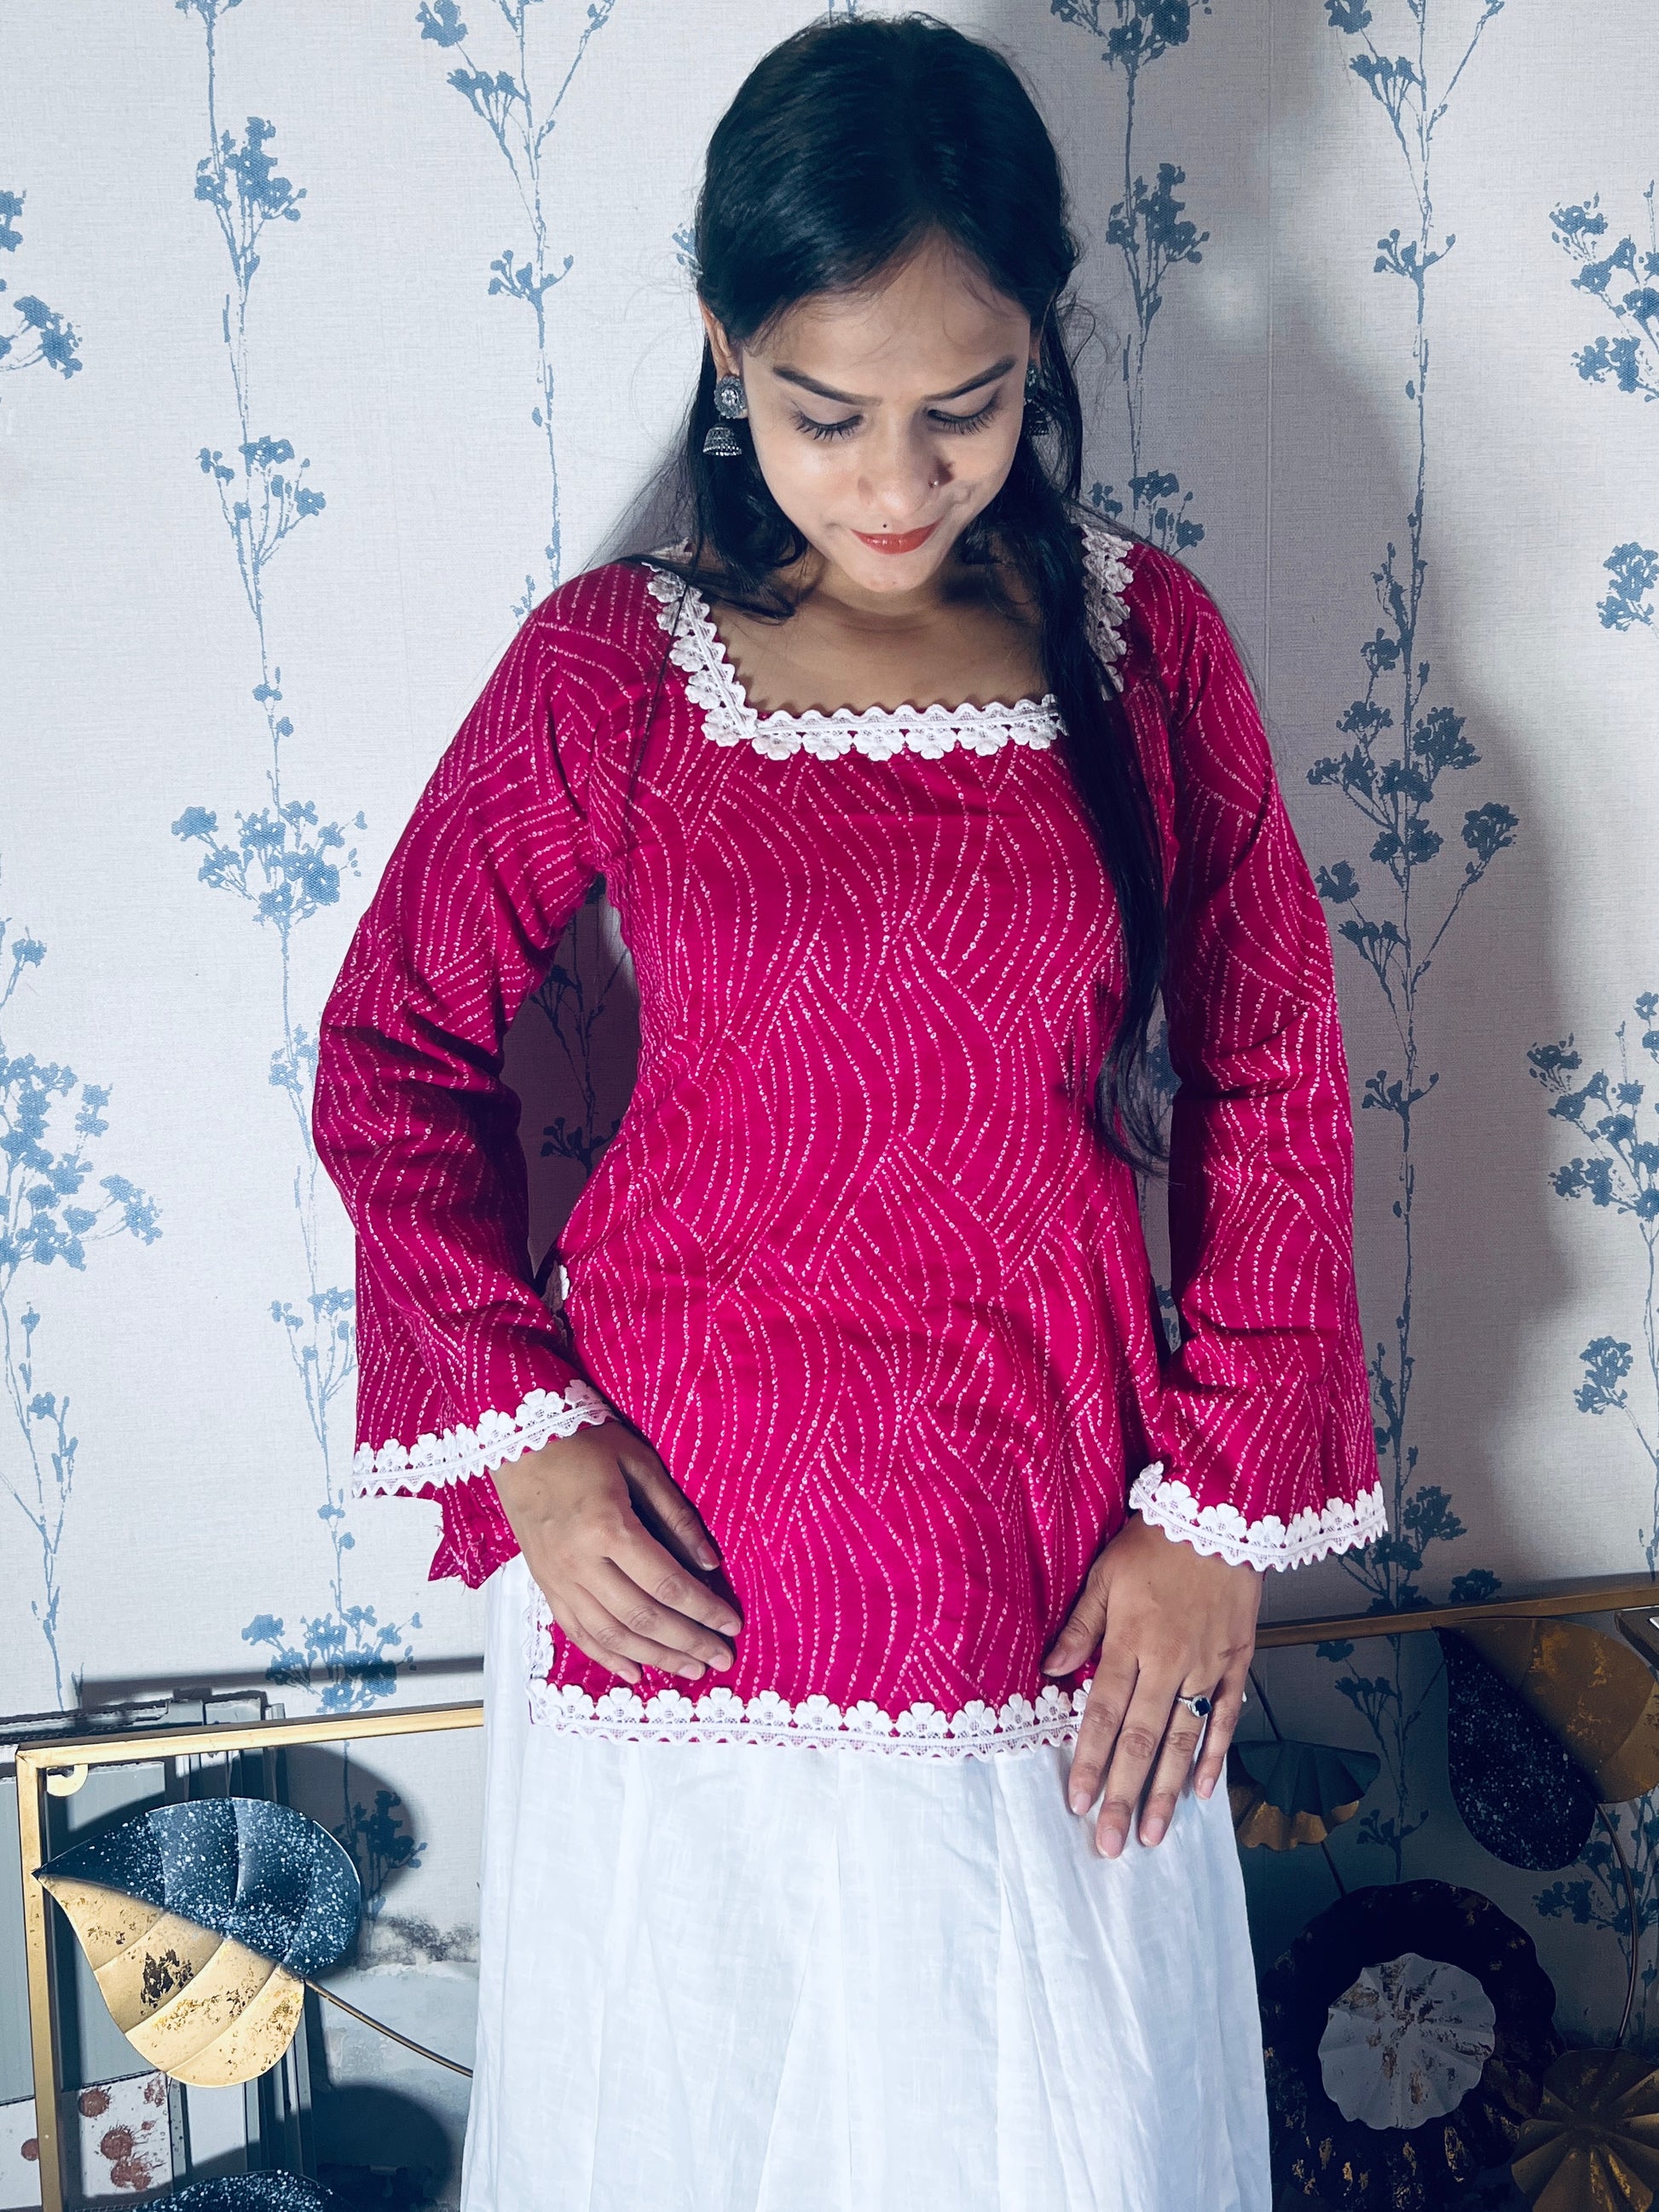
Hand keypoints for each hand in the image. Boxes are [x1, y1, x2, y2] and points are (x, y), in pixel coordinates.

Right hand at [493, 1422, 740, 1685]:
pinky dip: (607, 1657)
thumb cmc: (584, 1445)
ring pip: (611, 1633)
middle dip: (687, 1642)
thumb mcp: (639, 1463)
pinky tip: (635, 1673)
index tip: (732, 1626)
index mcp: (609, 1527)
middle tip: (721, 1658)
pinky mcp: (545, 1585)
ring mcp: (558, 1578)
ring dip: (654, 1657)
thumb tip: (709, 1562)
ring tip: (690, 1671)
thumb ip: (675, 1515)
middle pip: (642, 1616)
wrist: (516, 1442)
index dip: (704, 1609)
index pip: (666, 1583)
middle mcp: (581, 1562)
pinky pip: (577, 1632)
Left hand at [1041, 1510, 1260, 1857]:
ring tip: (1152, 1835)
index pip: (1103, 1714)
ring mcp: (1208, 1666)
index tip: (1078, 1803)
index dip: (1089, 1761)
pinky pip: (1227, 1716)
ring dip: (1166, 1790)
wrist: (1222, 1512)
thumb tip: (1050, 1671)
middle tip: (1112, 1845)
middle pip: (1142, 1740)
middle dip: (1124, 1795)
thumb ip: (1080, 1627)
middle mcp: (1169, 1662)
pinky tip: (1202, 1791)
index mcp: (1131, 1641)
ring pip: (1184, 1739)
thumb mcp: (1105, 1574)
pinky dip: (1215, 1755)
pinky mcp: (1238, 1661)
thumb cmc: (1154, 1542)